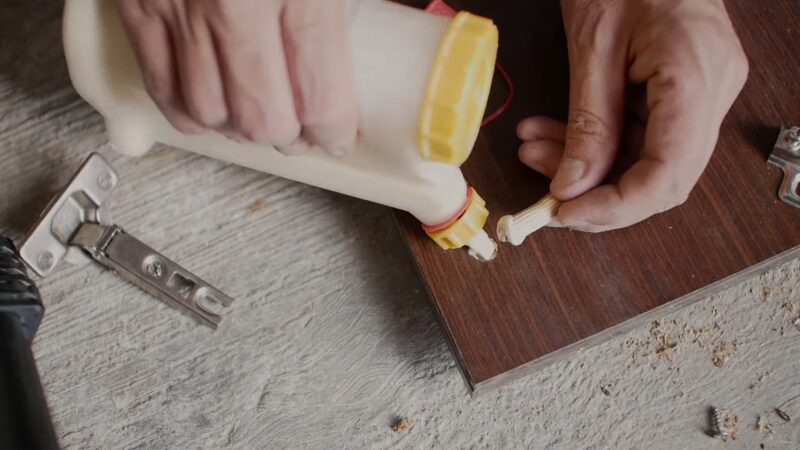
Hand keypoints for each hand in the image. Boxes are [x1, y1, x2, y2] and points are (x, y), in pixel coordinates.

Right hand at [116, 0, 357, 154]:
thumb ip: (330, 8)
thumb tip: (350, 56)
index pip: (318, 96)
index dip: (332, 131)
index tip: (337, 135)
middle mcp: (235, 6)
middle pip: (262, 120)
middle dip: (287, 139)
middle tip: (300, 133)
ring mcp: (180, 9)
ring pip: (210, 115)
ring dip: (238, 130)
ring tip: (257, 121)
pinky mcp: (138, 7)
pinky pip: (161, 88)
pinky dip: (188, 114)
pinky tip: (211, 112)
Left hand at [517, 0, 747, 230]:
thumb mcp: (594, 47)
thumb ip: (589, 123)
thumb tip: (573, 187)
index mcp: (695, 78)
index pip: (667, 174)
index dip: (615, 207)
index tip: (566, 214)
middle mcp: (711, 91)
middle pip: (661, 178)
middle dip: (598, 194)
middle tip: (547, 198)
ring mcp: (701, 92)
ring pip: (645, 160)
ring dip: (587, 166)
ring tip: (535, 150)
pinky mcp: (682, 91)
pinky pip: (641, 136)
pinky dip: (595, 141)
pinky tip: (552, 136)